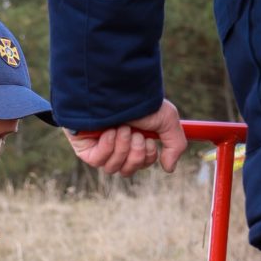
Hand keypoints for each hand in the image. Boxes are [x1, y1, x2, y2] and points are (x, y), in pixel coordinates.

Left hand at [63, 99, 185, 176]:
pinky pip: (98, 161)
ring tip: (121, 128)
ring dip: (122, 147)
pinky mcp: (85, 149)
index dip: (146, 157)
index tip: (149, 141)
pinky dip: (107, 146)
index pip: (141, 164)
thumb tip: (169, 168)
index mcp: (134, 140)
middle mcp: (116, 145)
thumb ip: (175, 145)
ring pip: (113, 168)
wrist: (116, 89)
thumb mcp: (166, 120)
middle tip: (136, 134)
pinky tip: (108, 130)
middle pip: (127, 171)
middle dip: (135, 153)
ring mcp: (100, 148)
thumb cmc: (141, 101)